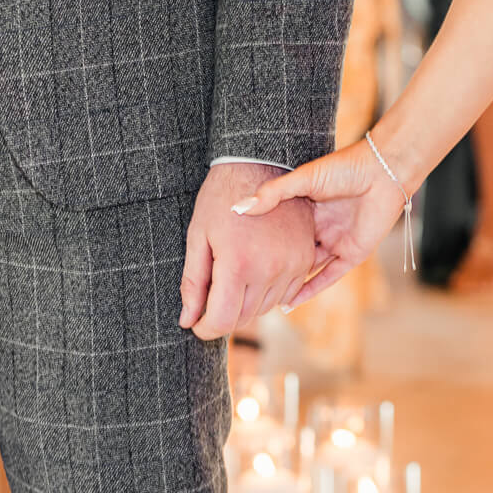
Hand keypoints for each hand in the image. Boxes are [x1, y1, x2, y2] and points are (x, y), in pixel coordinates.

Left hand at [180, 163, 316, 340]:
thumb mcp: (198, 238)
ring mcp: (292, 265)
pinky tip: (253, 273)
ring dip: (245, 305)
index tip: (196, 324)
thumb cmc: (220, 198)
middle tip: (209, 300)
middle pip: (243, 318)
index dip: (204, 329)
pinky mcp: (305, 260)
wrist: (260, 164)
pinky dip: (267, 293)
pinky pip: (285, 294)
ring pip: (265, 308)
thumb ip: (193, 283)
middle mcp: (269, 270)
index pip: (221, 321)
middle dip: (223, 315)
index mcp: (237, 264)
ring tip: (231, 279)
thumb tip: (187, 320)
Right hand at [233, 140, 408, 306]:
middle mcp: (319, 228)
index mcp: (306, 209)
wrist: (382, 171)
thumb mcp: (303, 179)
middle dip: (270, 268)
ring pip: (307, 269)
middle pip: (291, 253)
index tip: (235, 256)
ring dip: (287, 284)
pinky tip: (289, 304)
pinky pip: (328, 277)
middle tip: (243, 284)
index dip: (259, 244)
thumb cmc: (345, 168)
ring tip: (260, 300)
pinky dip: (310, 290)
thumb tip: (239, 207)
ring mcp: (336, 242)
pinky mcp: (352, 254)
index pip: (278, 232)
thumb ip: (272, 194)